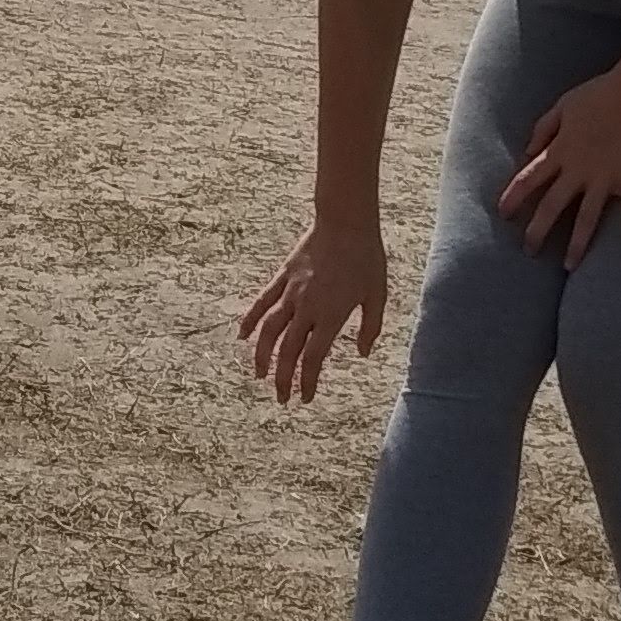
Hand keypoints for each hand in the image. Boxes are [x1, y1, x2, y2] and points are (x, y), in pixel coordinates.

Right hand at [240, 220, 388, 404]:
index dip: (307, 381)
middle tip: (281, 398)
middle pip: (288, 350)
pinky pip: (262, 301)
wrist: (345, 221)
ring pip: (269, 330)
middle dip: (282, 378)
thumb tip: (362, 353)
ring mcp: (291, 292)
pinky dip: (250, 319)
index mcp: (331, 315)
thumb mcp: (378, 294)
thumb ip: (370, 326)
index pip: (314, 357)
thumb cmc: (366, 257)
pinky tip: (242, 335)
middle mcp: (307, 307)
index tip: (305, 399)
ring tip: (259, 375)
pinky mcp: (283, 276)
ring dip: (262, 355)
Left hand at [499, 65, 620, 263]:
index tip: (501, 214)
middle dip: (537, 231)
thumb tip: (526, 152)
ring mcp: (605, 177)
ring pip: (587, 218)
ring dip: (578, 244)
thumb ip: (543, 129)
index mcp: (560, 151)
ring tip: (569, 266)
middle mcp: (578, 169)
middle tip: (529, 251)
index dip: (513, 197)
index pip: (528, 179)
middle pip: (551, 206)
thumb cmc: (600, 94)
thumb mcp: (563, 106)